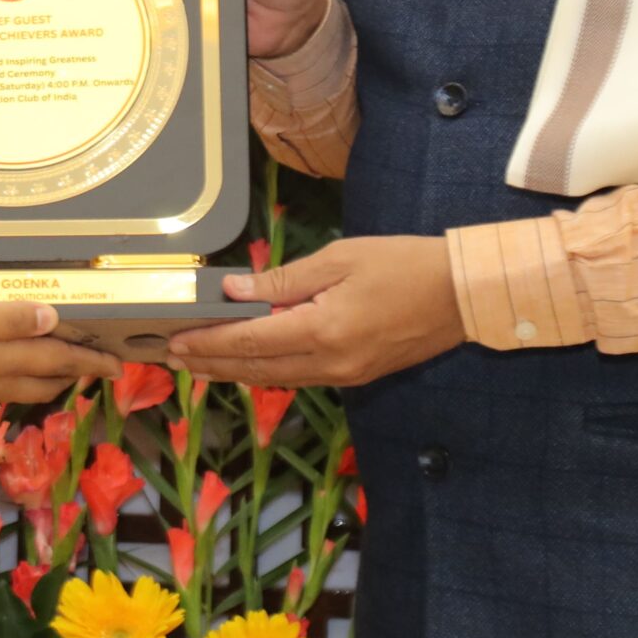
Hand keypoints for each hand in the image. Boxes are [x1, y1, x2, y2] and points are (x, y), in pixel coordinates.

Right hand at [0, 290, 115, 407]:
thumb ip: (5, 320)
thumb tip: (53, 320)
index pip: (57, 361)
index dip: (89, 359)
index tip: (118, 361)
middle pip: (46, 381)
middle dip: (79, 372)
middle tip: (104, 366)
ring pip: (26, 388)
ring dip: (54, 378)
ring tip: (70, 367)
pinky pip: (5, 386)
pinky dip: (26, 378)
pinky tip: (18, 368)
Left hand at [165, 236, 463, 387]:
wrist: (462, 294)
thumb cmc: (402, 264)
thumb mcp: (340, 259)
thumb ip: (283, 279)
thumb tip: (233, 291)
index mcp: (322, 330)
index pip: (251, 340)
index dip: (210, 342)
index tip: (177, 340)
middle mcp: (330, 364)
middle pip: (257, 368)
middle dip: (213, 363)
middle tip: (175, 357)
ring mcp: (344, 376)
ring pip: (276, 378)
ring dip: (236, 371)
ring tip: (201, 363)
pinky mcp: (356, 376)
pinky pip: (299, 377)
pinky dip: (267, 371)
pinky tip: (249, 362)